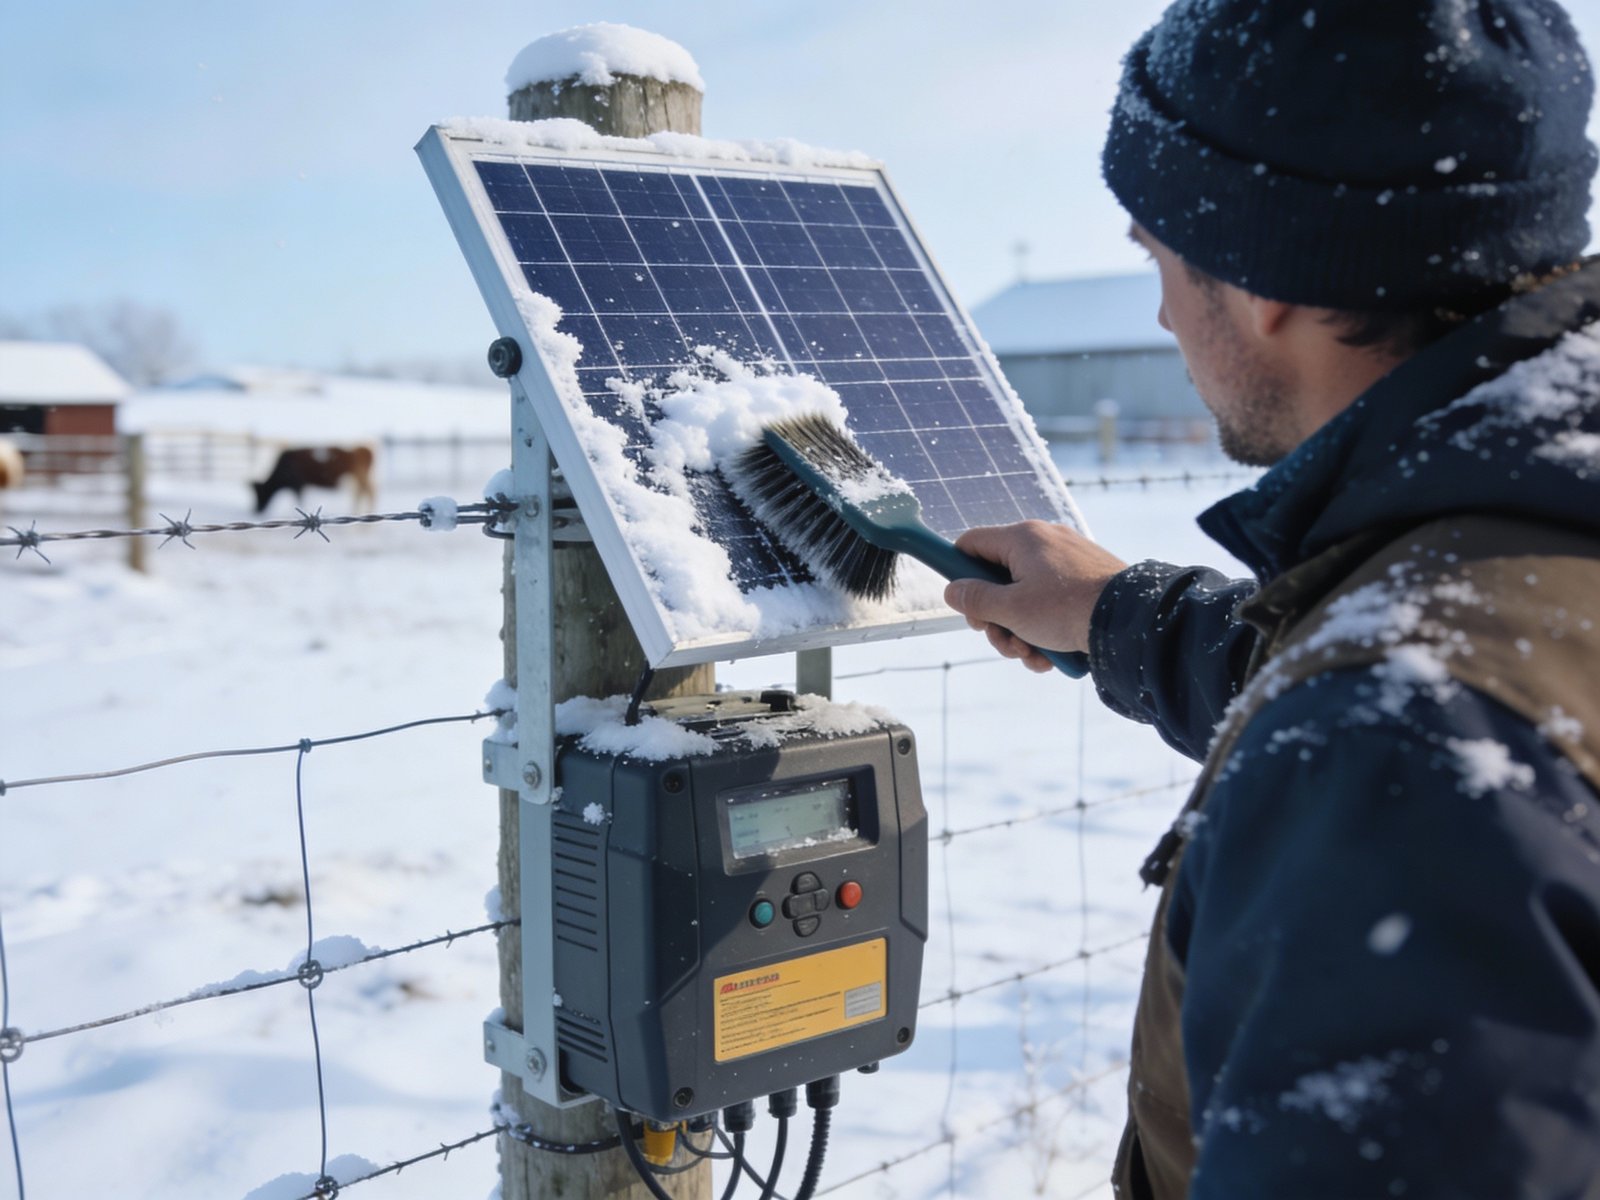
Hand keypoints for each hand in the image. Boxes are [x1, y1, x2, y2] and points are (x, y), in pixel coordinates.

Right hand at [942, 521, 1127, 671]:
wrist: (1130, 621)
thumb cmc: (1067, 609)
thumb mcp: (1010, 609)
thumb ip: (976, 600)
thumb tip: (954, 591)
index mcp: (1022, 539)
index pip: (971, 544)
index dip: (959, 572)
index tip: (964, 603)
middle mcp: (1045, 542)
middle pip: (998, 579)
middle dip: (996, 618)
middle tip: (1002, 640)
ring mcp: (1068, 562)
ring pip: (1025, 598)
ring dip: (1020, 632)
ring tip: (1031, 654)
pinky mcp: (1086, 582)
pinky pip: (1052, 605)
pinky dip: (1046, 631)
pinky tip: (1051, 656)